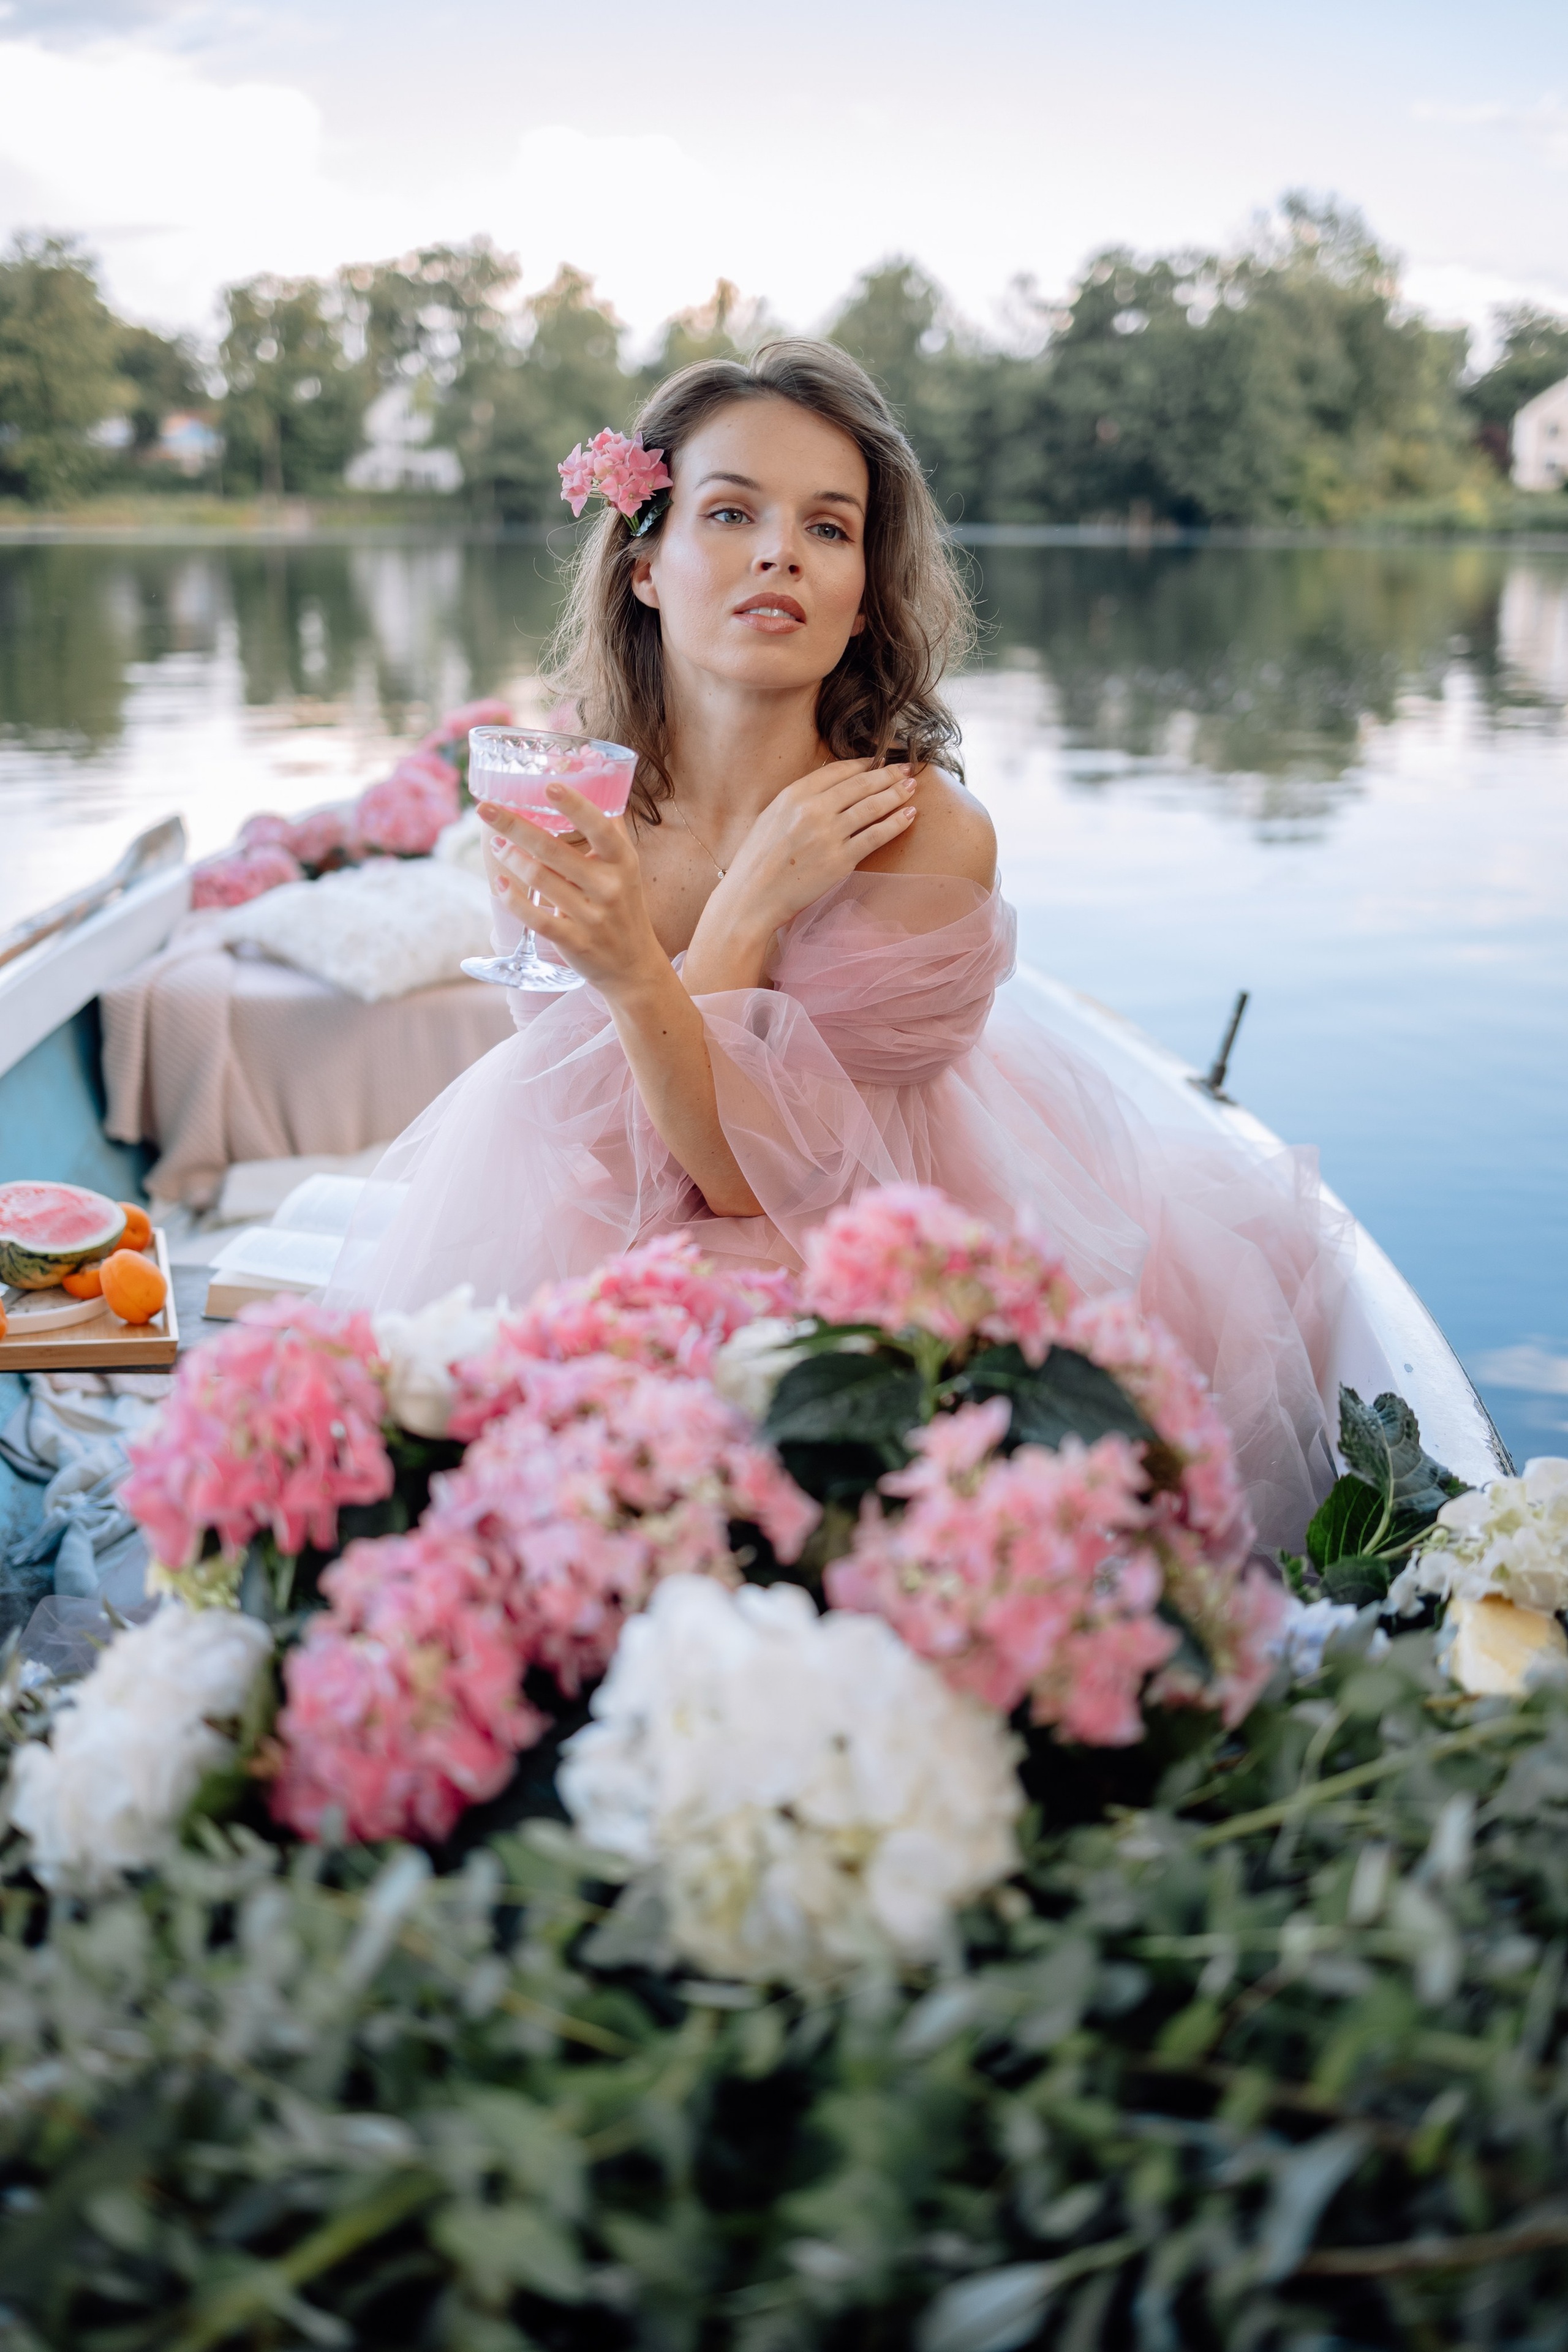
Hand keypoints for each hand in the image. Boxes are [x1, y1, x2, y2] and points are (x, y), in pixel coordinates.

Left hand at [477, 787, 664, 999]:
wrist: (633, 964)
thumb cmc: (622, 905)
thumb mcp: (625, 868)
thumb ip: (607, 831)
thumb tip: (587, 779)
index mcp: (623, 862)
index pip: (601, 827)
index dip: (575, 805)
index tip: (549, 784)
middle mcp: (610, 887)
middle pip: (554, 850)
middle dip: (515, 826)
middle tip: (486, 809)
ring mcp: (592, 917)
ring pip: (540, 880)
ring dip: (510, 858)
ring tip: (496, 844)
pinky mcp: (575, 942)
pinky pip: (535, 918)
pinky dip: (512, 899)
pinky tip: (498, 883)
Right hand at [713, 756, 918, 938]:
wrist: (750, 898)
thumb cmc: (758, 860)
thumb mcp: (771, 816)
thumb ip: (798, 799)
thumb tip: (829, 781)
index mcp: (793, 795)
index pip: (838, 770)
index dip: (864, 764)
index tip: (879, 762)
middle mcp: (812, 810)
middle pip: (860, 785)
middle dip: (887, 775)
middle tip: (906, 770)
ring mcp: (828, 835)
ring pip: (872, 807)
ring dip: (896, 794)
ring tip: (912, 788)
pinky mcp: (840, 860)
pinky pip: (875, 836)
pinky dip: (896, 823)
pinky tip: (909, 815)